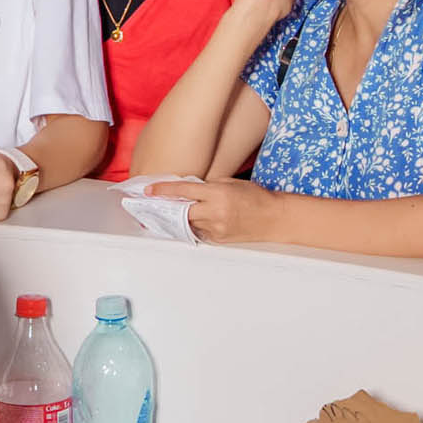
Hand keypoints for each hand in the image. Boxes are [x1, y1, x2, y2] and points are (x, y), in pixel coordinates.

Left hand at [148, 177, 281, 242]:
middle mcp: (215, 212)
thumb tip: (186, 190)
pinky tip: (201, 219)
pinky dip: (196, 225)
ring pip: (188, 223)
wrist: (274, 218)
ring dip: (183, 216)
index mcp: (218, 194)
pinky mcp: (218, 240)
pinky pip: (199, 232)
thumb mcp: (230, 183)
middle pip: (181, 211)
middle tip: (158, 203)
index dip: (163, 191)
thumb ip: (208, 186)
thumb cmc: (255, 196)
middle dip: (169, 207)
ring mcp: (216, 228)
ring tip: (183, 210)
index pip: (183, 191)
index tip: (149, 191)